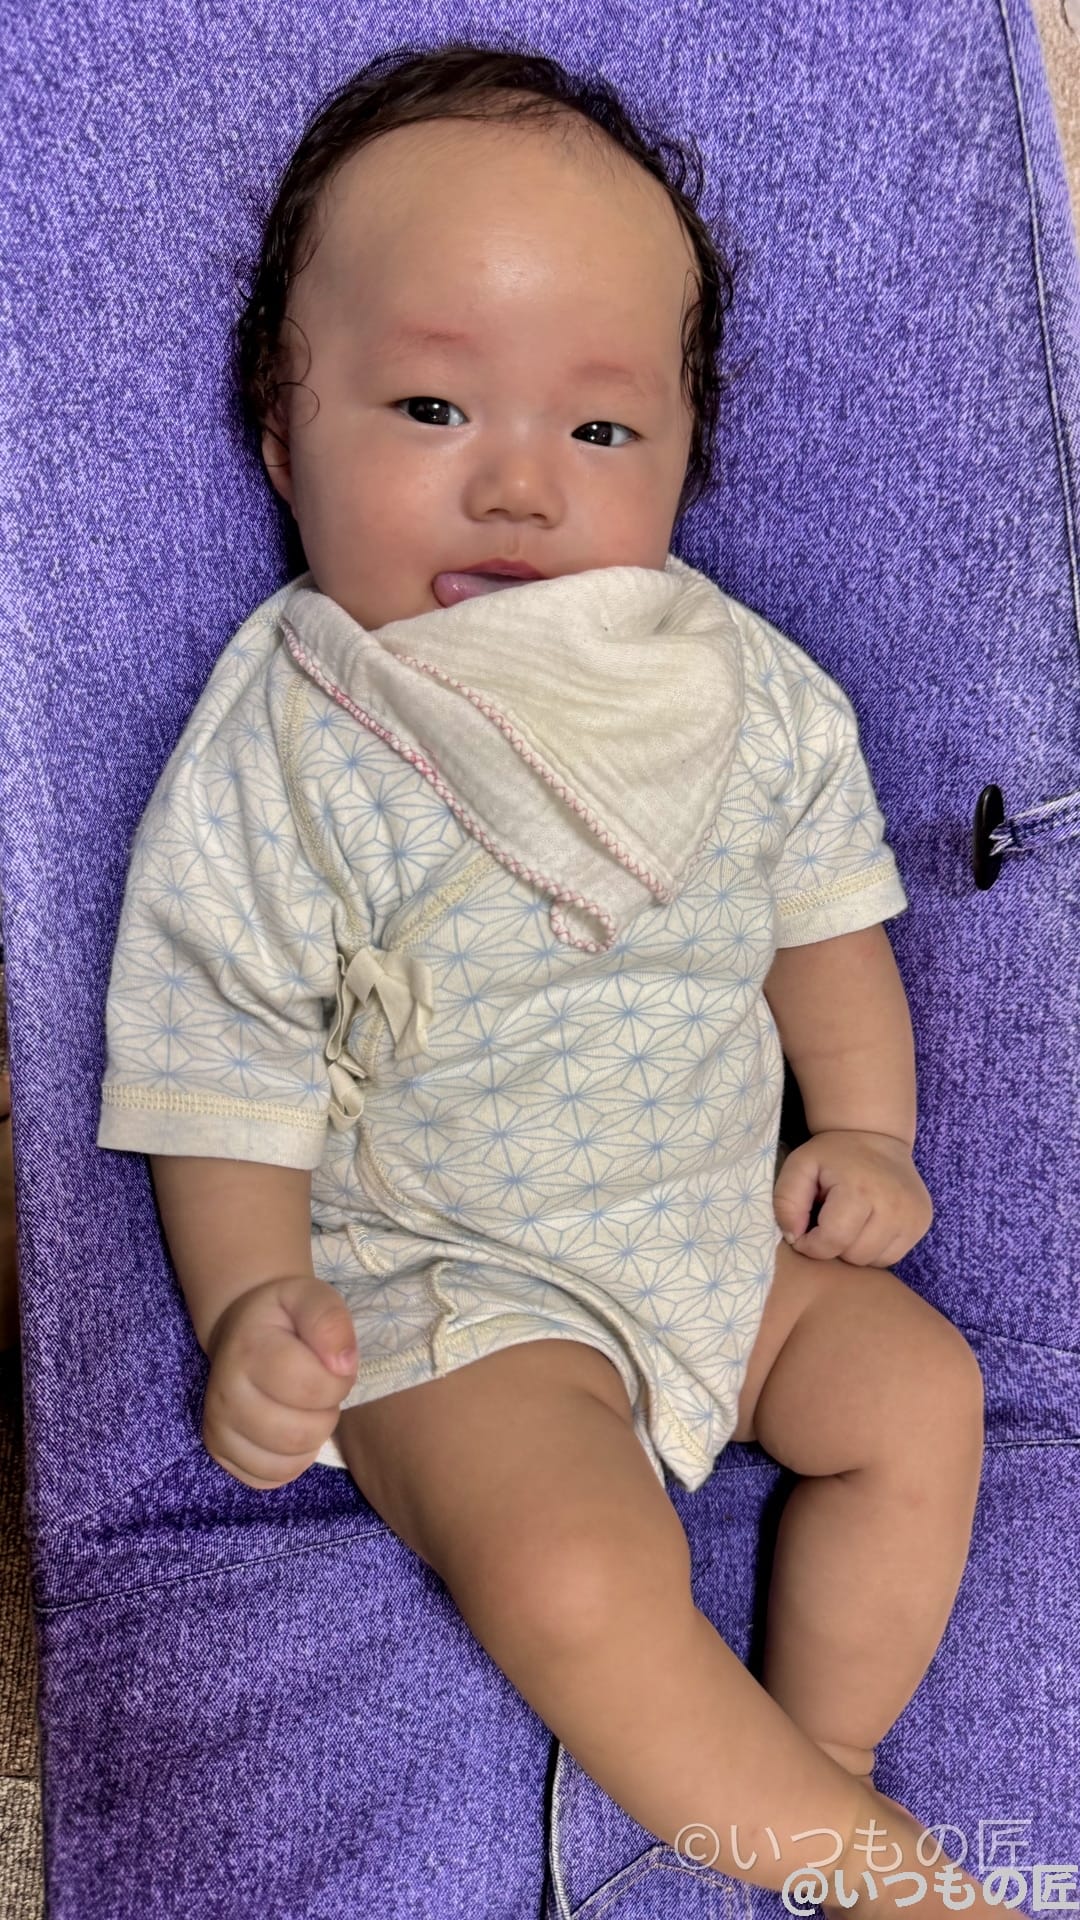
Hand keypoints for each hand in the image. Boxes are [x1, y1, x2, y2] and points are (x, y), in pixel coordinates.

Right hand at [202, 1273, 358, 1489]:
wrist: (242, 1330)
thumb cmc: (284, 1317)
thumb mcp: (311, 1296)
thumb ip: (330, 1320)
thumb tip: (343, 1366)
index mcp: (248, 1350)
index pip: (310, 1387)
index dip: (338, 1380)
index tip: (333, 1364)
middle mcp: (224, 1393)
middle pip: (300, 1432)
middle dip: (326, 1412)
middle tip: (320, 1389)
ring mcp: (217, 1428)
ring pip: (288, 1461)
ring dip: (313, 1436)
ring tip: (306, 1407)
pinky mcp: (221, 1454)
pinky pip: (272, 1478)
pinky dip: (293, 1460)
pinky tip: (291, 1429)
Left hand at [773, 1130, 933, 1265]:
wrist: (876, 1135)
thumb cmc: (833, 1154)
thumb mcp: (800, 1166)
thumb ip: (787, 1201)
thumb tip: (793, 1237)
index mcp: (859, 1190)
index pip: (832, 1242)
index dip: (811, 1245)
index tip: (805, 1231)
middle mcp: (893, 1205)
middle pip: (855, 1256)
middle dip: (835, 1247)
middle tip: (829, 1222)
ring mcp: (913, 1216)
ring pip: (875, 1261)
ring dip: (855, 1250)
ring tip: (849, 1223)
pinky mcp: (922, 1222)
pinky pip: (892, 1256)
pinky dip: (875, 1248)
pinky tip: (867, 1226)